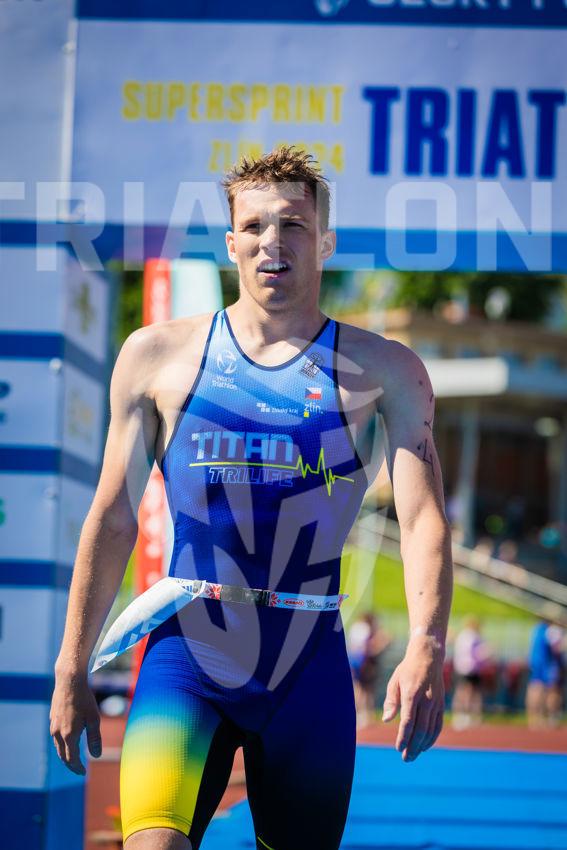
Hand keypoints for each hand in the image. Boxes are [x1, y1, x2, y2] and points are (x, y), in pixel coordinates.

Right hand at [49, 670, 101, 774]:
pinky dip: (62, 744)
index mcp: (69, 735)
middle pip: (62, 755)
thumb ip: (95, 739)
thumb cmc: (84, 699)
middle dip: (70, 765)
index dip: (77, 768)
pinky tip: (68, 741)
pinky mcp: (52, 718)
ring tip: (73, 758)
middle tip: (78, 770)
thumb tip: (97, 756)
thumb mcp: (94, 719)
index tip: (83, 773)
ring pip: (58, 746)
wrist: (69, 681)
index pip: (71, 759)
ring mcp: (53, 726)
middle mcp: (58, 733)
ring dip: (65, 755)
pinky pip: (55, 737)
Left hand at [382, 636, 444, 760]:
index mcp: (411, 693)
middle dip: (413, 747)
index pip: (408, 721)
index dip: (403, 737)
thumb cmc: (407, 670)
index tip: (398, 748)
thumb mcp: (394, 682)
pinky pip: (438, 725)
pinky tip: (424, 746)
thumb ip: (391, 702)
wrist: (428, 657)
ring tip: (413, 756)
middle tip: (405, 759)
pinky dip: (432, 738)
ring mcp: (435, 703)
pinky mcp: (441, 705)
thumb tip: (387, 720)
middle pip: (420, 729)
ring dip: (422, 746)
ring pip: (430, 730)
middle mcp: (426, 699)